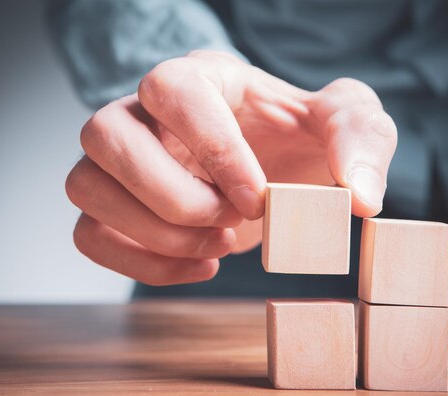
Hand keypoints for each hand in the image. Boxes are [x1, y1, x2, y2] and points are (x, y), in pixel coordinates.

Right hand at [65, 50, 396, 285]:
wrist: (279, 170)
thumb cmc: (304, 138)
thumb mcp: (350, 123)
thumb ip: (362, 140)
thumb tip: (359, 196)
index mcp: (200, 77)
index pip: (171, 91)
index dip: (211, 148)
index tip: (259, 198)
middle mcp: (145, 113)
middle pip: (105, 135)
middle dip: (173, 196)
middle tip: (230, 220)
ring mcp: (121, 161)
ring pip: (85, 186)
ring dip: (153, 233)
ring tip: (217, 244)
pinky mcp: (114, 207)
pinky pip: (89, 235)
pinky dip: (141, 264)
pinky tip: (199, 264)